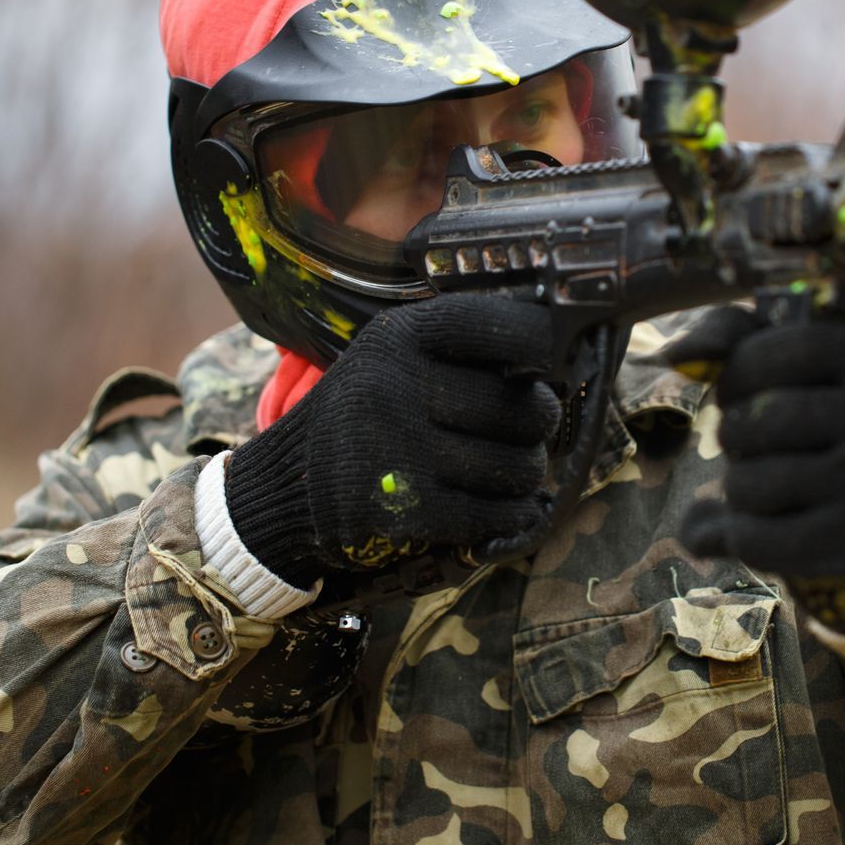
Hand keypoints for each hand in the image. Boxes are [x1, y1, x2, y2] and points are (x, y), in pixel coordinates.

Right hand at [225, 294, 560, 584]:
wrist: (285, 489)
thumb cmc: (365, 419)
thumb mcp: (392, 363)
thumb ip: (459, 354)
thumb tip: (558, 364)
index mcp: (399, 336)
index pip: (504, 327)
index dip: (542, 347)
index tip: (547, 365)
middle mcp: (396, 385)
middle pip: (525, 407)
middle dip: (538, 428)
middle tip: (526, 435)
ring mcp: (397, 448)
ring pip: (519, 466)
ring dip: (526, 477)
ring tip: (508, 472)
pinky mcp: (401, 508)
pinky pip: (496, 513)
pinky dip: (512, 517)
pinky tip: (503, 511)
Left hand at [679, 313, 844, 632]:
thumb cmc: (834, 426)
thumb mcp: (808, 370)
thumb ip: (737, 336)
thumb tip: (678, 354)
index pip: (787, 349)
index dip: (740, 372)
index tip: (737, 392)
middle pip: (766, 419)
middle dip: (734, 433)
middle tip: (745, 444)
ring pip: (756, 484)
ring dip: (736, 487)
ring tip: (755, 484)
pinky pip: (764, 540)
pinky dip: (739, 535)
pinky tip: (748, 527)